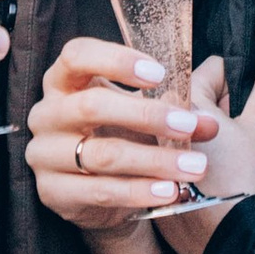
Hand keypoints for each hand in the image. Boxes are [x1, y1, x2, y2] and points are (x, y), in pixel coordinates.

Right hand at [27, 37, 218, 235]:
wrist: (100, 198)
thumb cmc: (118, 138)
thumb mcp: (143, 118)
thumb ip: (176, 113)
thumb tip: (209, 121)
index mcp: (63, 81)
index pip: (76, 55)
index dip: (116, 60)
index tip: (159, 74)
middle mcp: (47, 114)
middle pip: (91, 106)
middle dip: (145, 115)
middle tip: (188, 125)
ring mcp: (45, 155)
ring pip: (102, 154)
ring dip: (154, 160)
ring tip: (193, 166)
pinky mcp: (52, 192)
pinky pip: (100, 191)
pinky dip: (139, 191)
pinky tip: (169, 191)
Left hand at [156, 69, 254, 253]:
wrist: (229, 238)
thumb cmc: (246, 181)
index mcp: (183, 100)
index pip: (210, 68)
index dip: (234, 80)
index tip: (243, 100)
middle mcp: (154, 119)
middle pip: (187, 95)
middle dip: (212, 106)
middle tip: (234, 131)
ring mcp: (144, 149)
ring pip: (172, 125)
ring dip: (193, 131)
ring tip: (218, 154)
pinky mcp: (141, 177)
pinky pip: (161, 153)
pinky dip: (178, 156)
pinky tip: (202, 175)